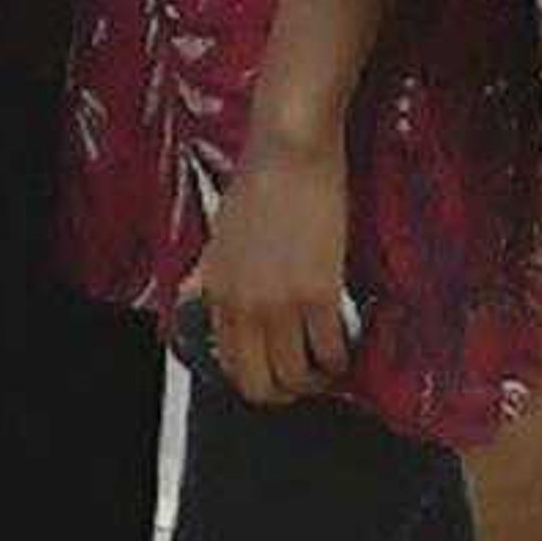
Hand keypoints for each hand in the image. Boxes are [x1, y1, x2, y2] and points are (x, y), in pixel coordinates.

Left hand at [183, 130, 353, 409]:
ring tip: (329, 359)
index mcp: (216, 293)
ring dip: (318, 377)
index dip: (259, 380)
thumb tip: (195, 298)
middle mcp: (243, 305)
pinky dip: (341, 357)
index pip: (230, 368)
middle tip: (308, 374)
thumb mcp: (219, 236)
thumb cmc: (258, 183)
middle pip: (262, 386)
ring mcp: (280, 303)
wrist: (289, 150)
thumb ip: (209, 275)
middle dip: (288, 390)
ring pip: (298, 377)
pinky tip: (345, 340)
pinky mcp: (317, 293)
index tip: (278, 371)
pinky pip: (331, 352)